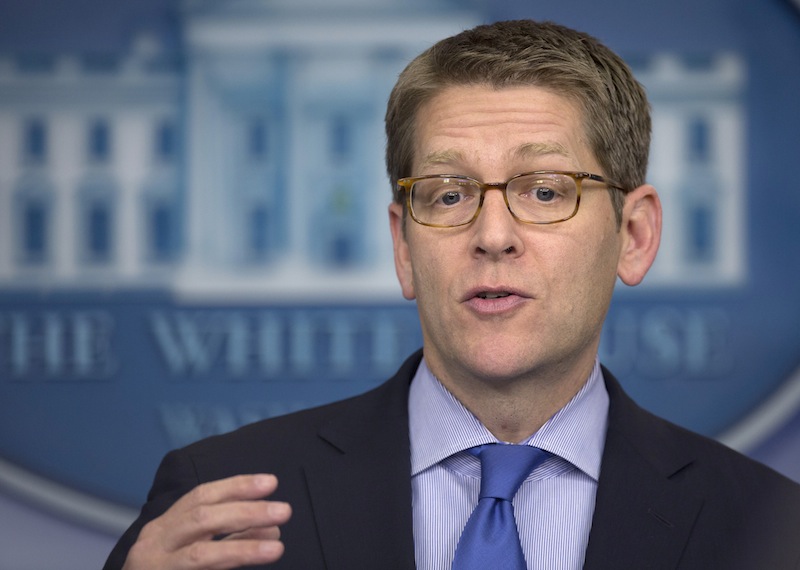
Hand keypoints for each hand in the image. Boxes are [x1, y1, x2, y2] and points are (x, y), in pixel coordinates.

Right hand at [123, 474, 291, 569]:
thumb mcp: (196, 551)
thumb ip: (231, 539)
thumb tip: (272, 527)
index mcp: (164, 527)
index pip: (201, 496)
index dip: (236, 486)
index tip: (270, 482)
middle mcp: (154, 545)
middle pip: (202, 519)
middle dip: (246, 512)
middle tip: (284, 511)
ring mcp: (156, 569)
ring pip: (200, 555)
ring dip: (242, 549)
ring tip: (277, 547)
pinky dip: (228, 566)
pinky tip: (254, 562)